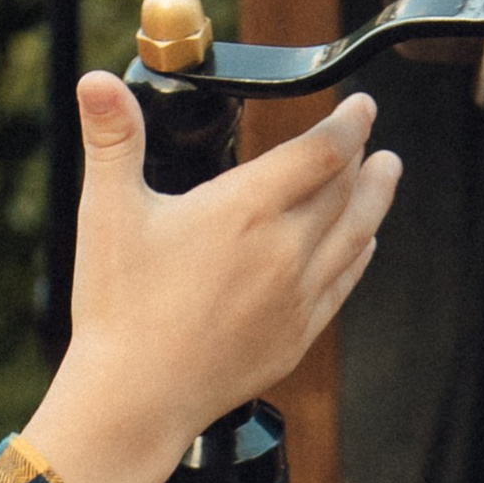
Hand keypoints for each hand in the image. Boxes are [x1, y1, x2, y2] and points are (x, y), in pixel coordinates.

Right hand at [22, 76, 399, 482]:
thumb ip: (113, 140)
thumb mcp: (108, 213)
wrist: (136, 400)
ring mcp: (296, 297)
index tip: (361, 107)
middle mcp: (285, 250)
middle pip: (347, 188)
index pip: (324, 151)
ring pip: (358, 234)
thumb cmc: (119, 310)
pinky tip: (362, 244)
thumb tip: (96, 82)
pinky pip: (343, 284)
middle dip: (362, 156)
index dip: (351, 122)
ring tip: (387, 174)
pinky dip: (360, 254)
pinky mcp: (296, 338)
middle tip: (369, 138)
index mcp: (247, 210)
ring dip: (376, 198)